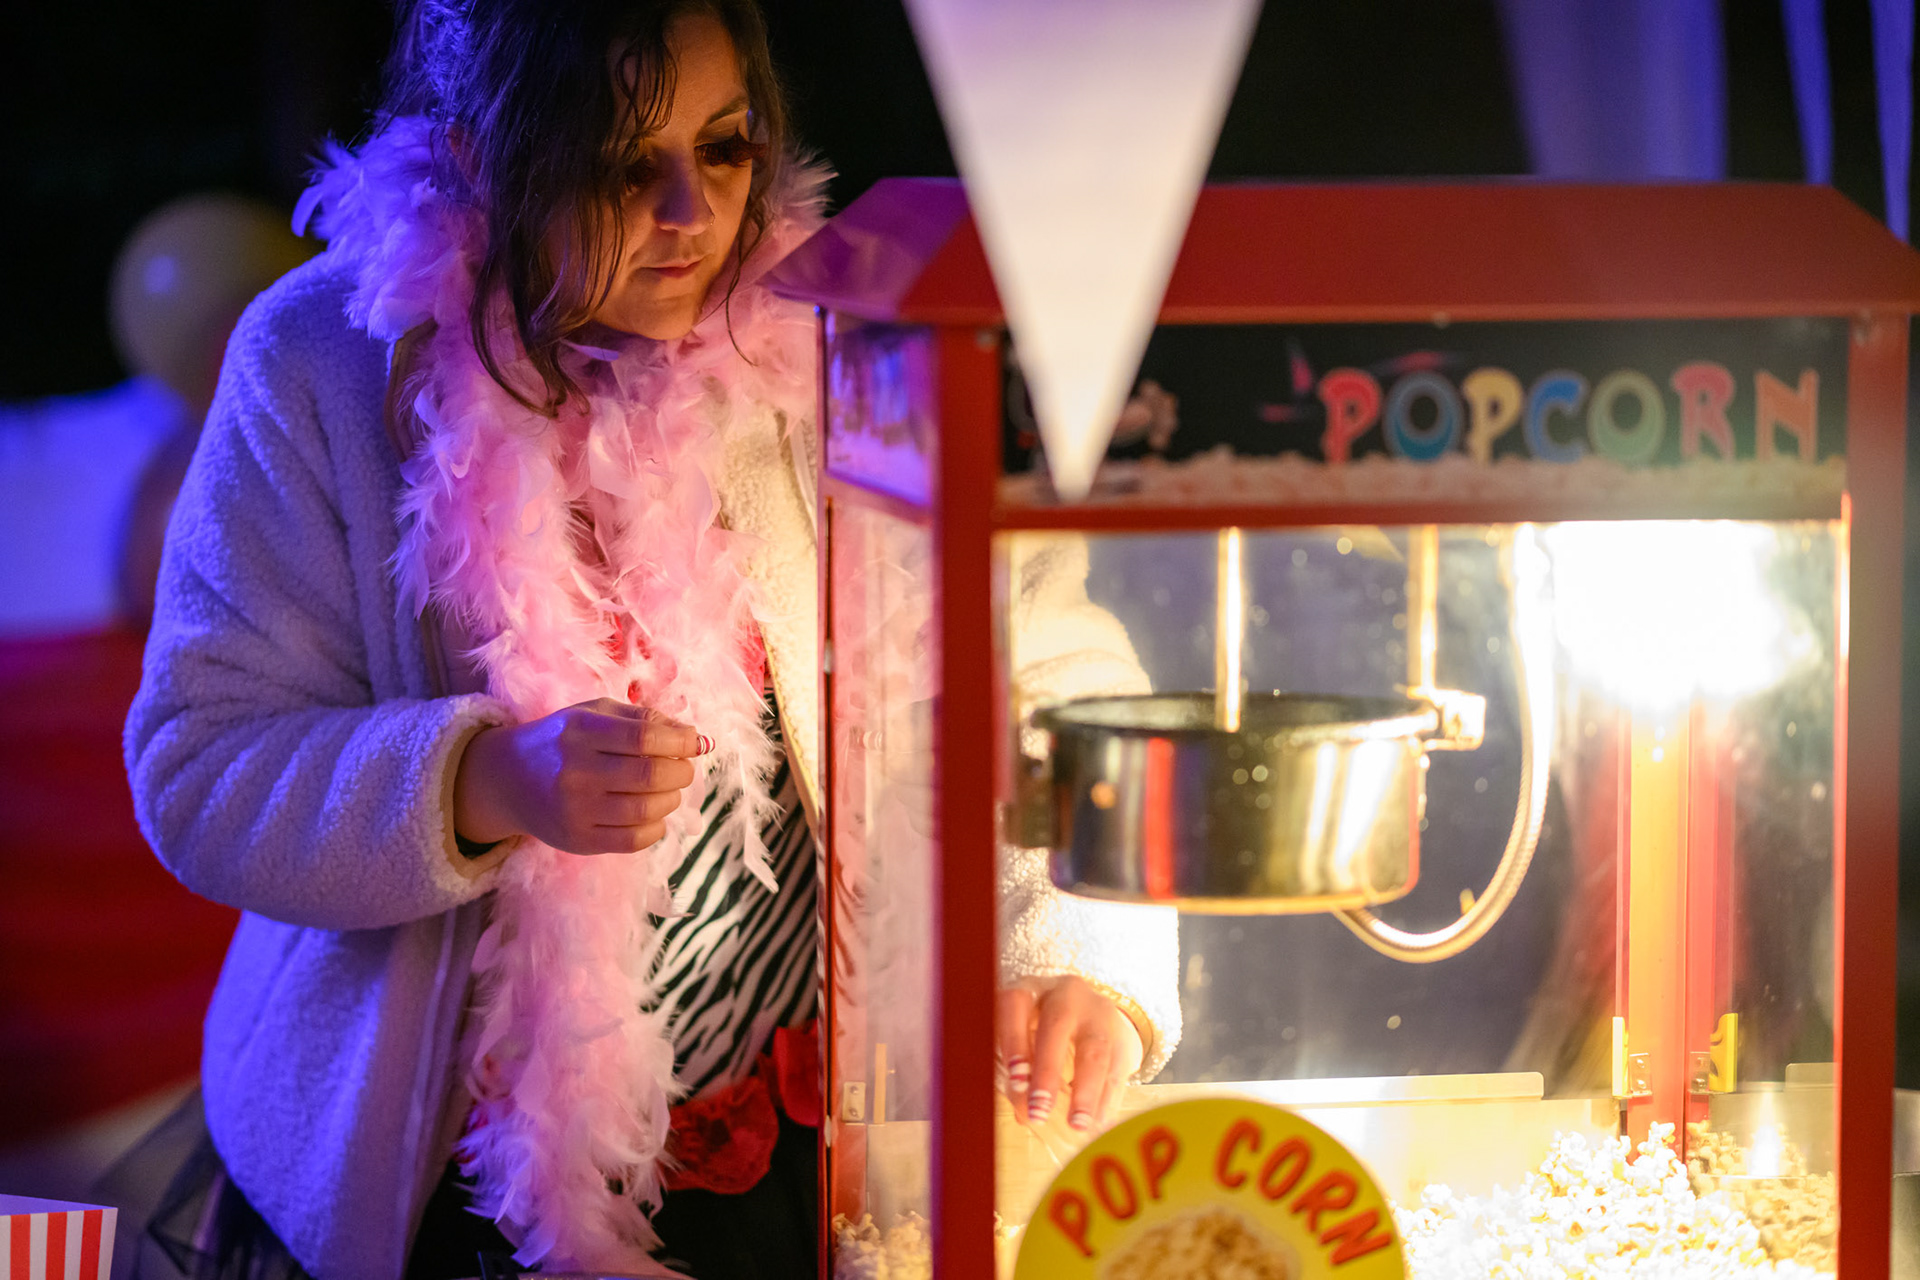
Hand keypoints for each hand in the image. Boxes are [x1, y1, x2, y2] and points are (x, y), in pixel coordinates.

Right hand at [453, 698, 706, 854]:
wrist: (508, 780)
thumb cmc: (564, 741)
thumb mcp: (595, 714)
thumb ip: (643, 718)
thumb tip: (694, 736)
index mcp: (582, 730)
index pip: (644, 736)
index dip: (680, 741)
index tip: (695, 743)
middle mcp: (575, 770)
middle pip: (651, 775)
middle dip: (681, 771)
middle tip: (683, 768)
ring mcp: (575, 809)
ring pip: (647, 809)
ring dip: (672, 798)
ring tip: (668, 790)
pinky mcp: (577, 840)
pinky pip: (634, 839)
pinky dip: (657, 827)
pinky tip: (652, 814)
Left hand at [996, 976, 1143, 1133]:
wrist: (1091, 1018)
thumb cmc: (1042, 1035)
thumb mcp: (1024, 1041)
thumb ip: (1018, 1075)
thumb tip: (1024, 1115)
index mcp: (1030, 991)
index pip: (1016, 1004)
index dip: (1013, 1040)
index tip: (1015, 1079)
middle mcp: (1065, 995)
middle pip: (1057, 1024)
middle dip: (1047, 1072)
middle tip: (1038, 1112)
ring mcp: (1098, 1013)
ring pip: (1095, 1049)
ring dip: (1085, 1092)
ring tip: (1077, 1125)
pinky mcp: (1122, 1036)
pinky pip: (1117, 1068)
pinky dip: (1107, 1099)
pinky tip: (1099, 1122)